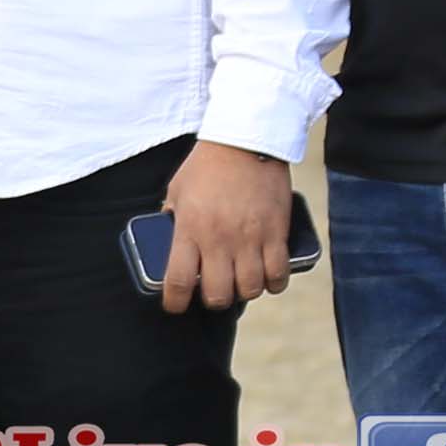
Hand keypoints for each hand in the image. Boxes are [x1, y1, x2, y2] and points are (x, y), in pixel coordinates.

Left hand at [150, 139, 297, 313]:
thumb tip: (166, 236)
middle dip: (214, 300)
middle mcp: (219, 239)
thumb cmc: (207, 164)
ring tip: (242, 282)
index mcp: (189, 230)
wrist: (246, 140)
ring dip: (245, 292)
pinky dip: (274, 282)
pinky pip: (279, 273)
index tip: (176, 306)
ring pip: (250, 289)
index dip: (175, 303)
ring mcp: (250, 238)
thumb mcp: (177, 189)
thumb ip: (173, 216)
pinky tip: (269, 278)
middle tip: (215, 291)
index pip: (178, 281)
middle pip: (218, 294)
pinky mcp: (276, 232)